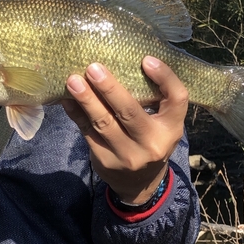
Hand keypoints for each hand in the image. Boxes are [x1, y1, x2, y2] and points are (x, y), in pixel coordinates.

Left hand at [62, 56, 187, 203]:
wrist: (139, 184)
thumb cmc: (150, 141)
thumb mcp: (162, 124)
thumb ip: (152, 100)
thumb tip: (123, 61)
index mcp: (171, 129)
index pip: (177, 99)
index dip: (165, 78)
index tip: (147, 59)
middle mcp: (151, 143)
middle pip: (129, 112)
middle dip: (109, 89)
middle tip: (93, 68)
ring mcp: (126, 155)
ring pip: (103, 123)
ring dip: (86, 100)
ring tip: (73, 81)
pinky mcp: (104, 159)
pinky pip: (87, 132)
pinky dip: (76, 113)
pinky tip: (67, 99)